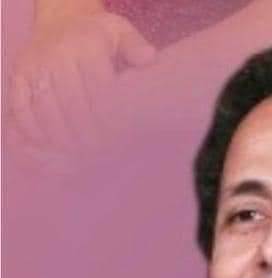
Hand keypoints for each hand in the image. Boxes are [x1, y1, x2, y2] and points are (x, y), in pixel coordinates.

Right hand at [9, 11, 155, 155]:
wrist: (60, 21)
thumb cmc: (96, 36)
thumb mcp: (119, 32)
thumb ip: (135, 46)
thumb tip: (149, 59)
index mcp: (87, 45)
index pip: (100, 91)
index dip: (109, 121)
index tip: (118, 142)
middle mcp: (58, 53)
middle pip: (74, 105)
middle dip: (88, 136)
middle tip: (99, 155)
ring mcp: (35, 65)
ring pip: (48, 111)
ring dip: (64, 139)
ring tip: (79, 157)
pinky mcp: (18, 75)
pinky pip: (22, 108)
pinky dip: (35, 131)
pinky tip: (52, 146)